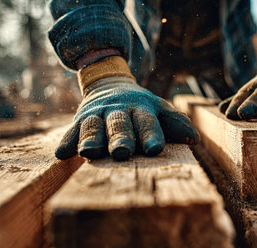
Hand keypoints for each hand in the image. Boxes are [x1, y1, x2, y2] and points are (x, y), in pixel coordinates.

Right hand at [55, 57, 198, 160]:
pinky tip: (61, 154)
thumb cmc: (141, 107)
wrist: (110, 84)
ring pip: (94, 126)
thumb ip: (175, 123)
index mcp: (141, 109)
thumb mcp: (159, 110)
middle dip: (120, 138)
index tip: (154, 149)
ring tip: (89, 153)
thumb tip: (195, 139)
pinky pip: (72, 130)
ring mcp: (97, 114)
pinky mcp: (80, 119)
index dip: (151, 135)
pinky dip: (67, 141)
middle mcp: (118, 111)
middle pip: (119, 124)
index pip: (147, 122)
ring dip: (91, 139)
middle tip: (122, 152)